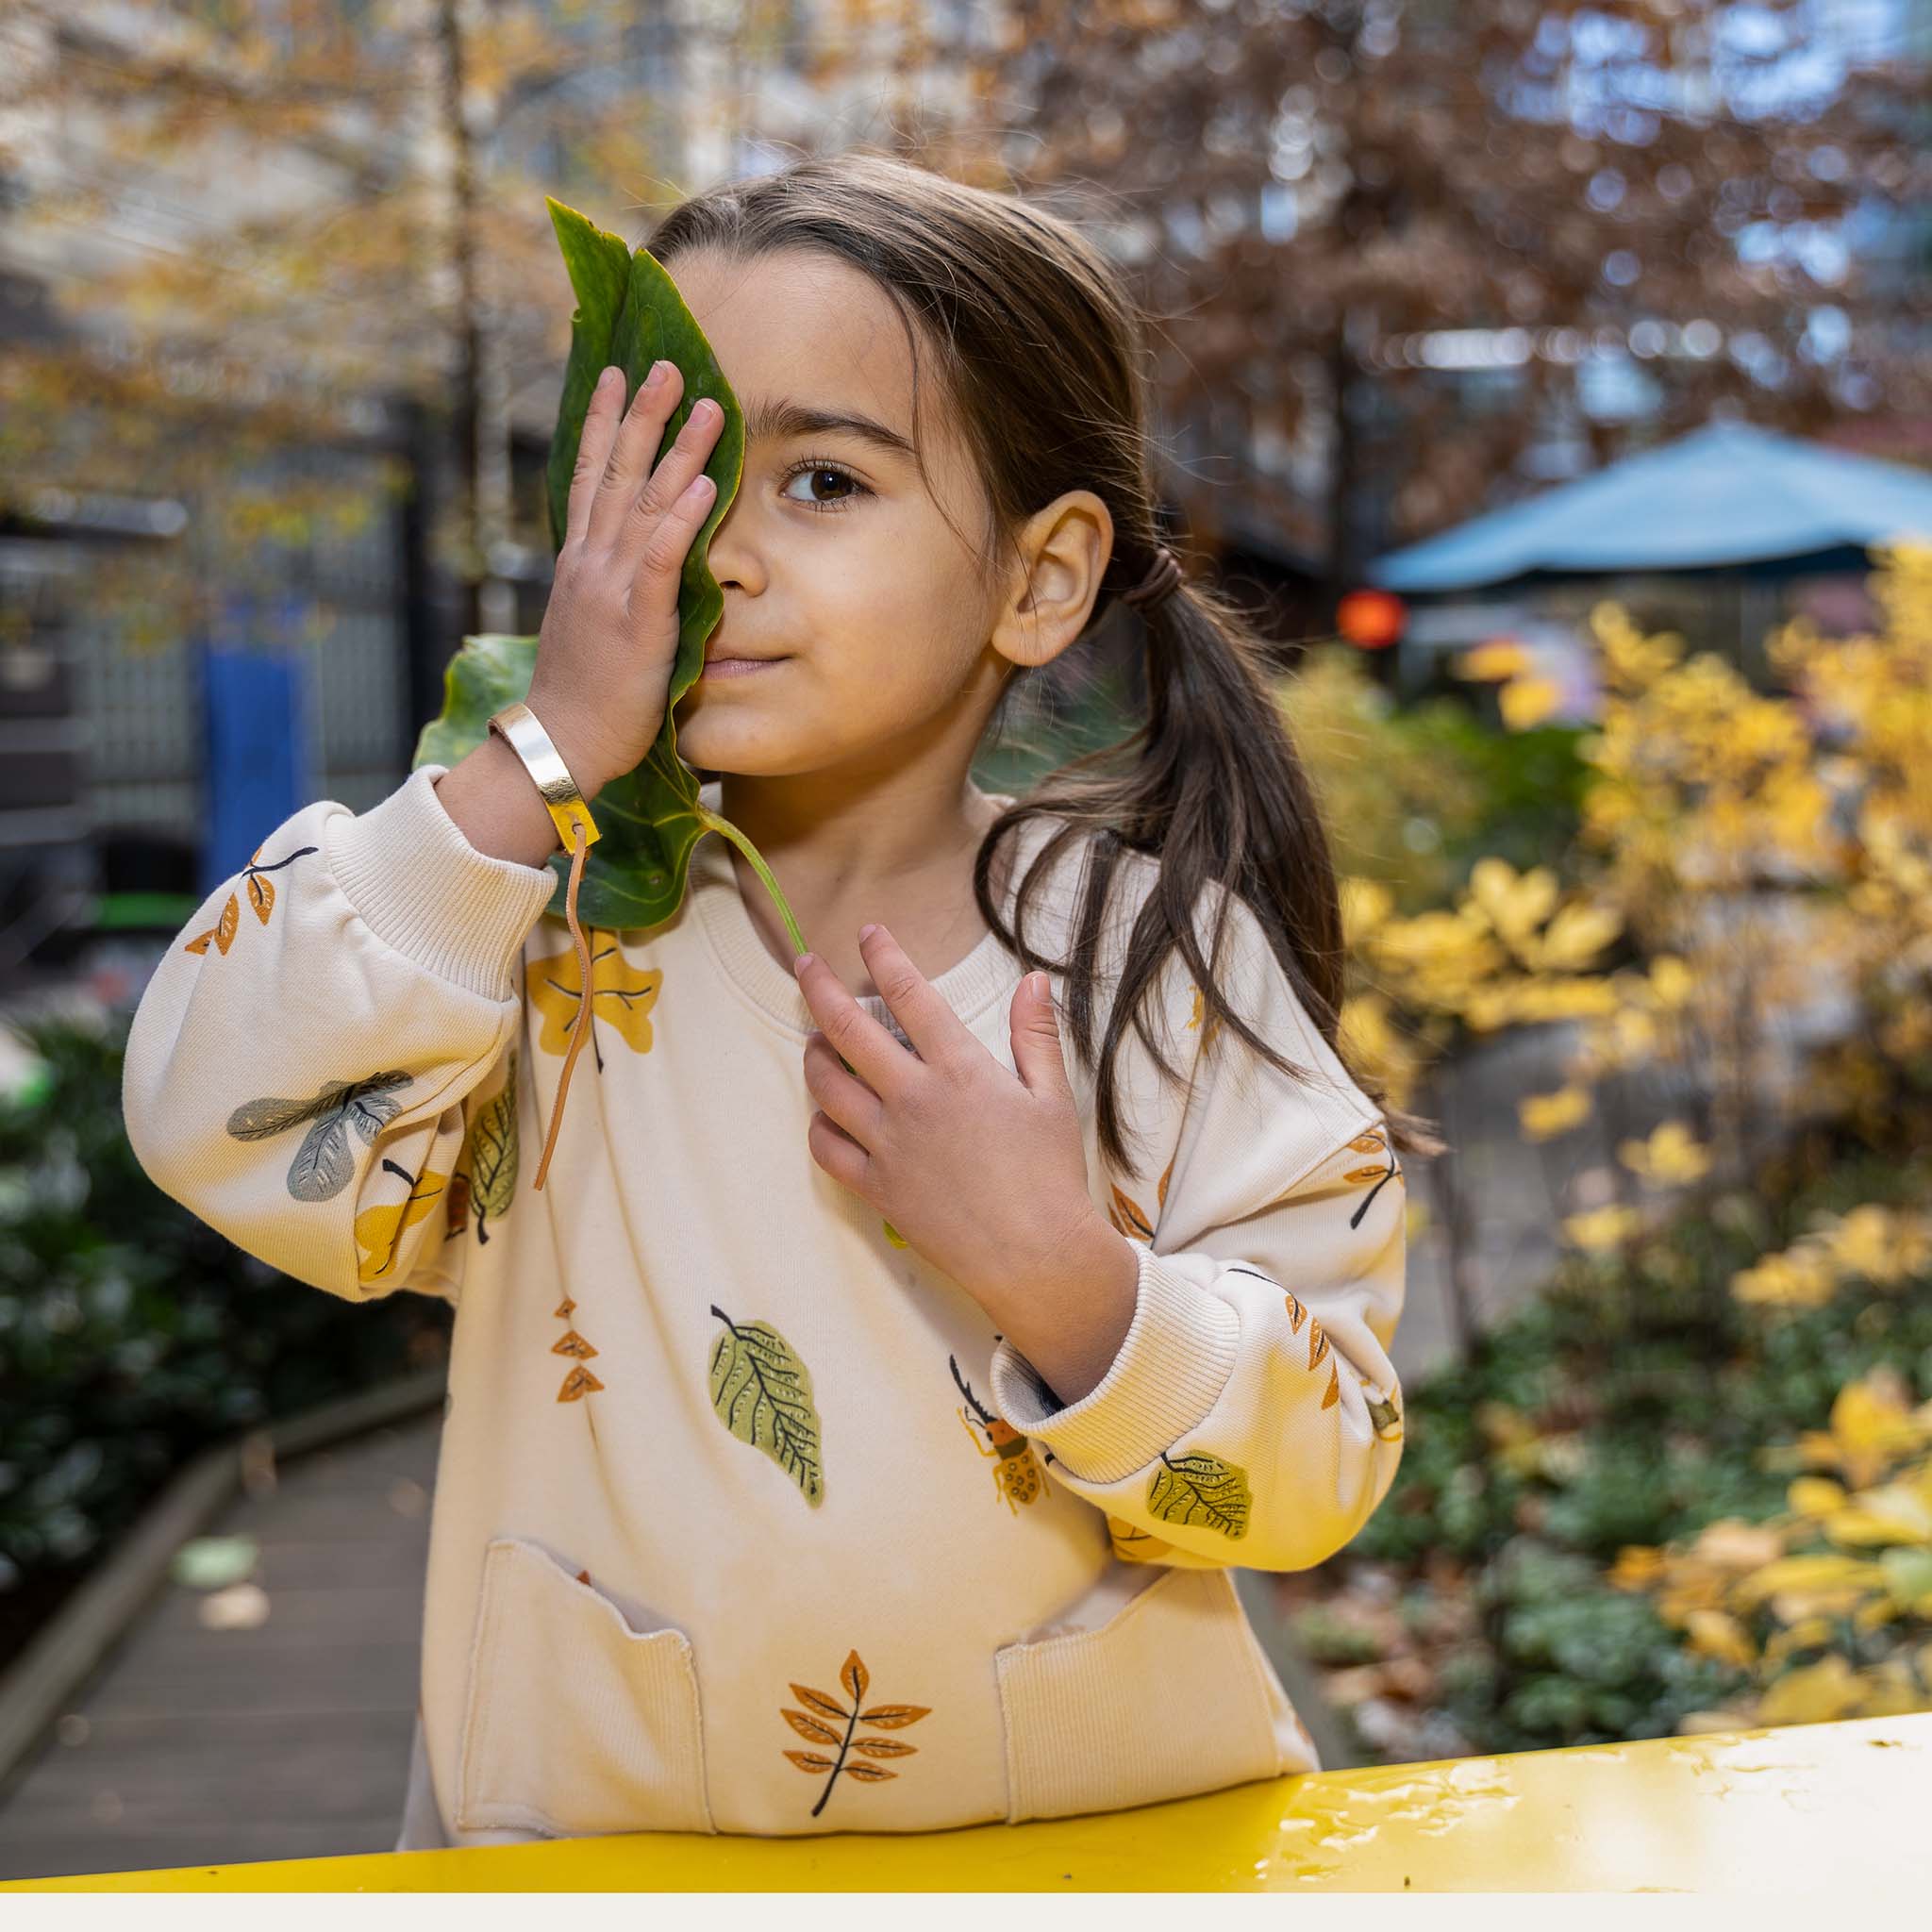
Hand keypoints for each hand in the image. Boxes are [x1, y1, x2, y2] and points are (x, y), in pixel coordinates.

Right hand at [527, 360, 723, 796]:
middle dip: (643, 415)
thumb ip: (609, 589)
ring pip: (644, 505)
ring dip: (677, 452)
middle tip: (667, 364)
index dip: (604, 423)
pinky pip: (661, 562)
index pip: (589, 477)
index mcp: (579, 564)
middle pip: (616, 473)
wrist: (558, 746)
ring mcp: (612, 590)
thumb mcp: (591, 629)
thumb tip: (632, 565)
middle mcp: (591, 565)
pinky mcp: (638, 624)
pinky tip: (703, 485)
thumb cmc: (580, 699)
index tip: (617, 376)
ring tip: (706, 405)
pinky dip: (681, 520)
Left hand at [792, 923, 1116, 1317]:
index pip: (909, 994)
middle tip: (806, 964)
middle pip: (847, 1029)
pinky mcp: (876, 1186)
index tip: (868, 933)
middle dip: (818, 987)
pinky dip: (819, 1122)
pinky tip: (826, 1112)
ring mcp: (888, 1144)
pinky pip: (826, 1146)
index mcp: (960, 1069)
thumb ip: (1036, 1034)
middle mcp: (914, 1099)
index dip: (883, 956)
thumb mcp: (1053, 1096)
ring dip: (813, 1053)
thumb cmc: (1051, 1175)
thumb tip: (1033, 979)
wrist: (1036, 1256)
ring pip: (826, 1084)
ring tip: (815, 1040)